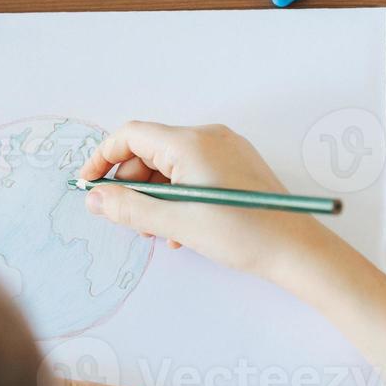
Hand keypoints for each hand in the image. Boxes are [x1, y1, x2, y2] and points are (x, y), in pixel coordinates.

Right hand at [78, 122, 335, 282]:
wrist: (297, 250)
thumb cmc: (241, 234)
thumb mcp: (175, 222)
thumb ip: (129, 209)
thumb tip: (95, 199)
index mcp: (190, 142)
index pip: (131, 135)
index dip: (103, 159)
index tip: (89, 185)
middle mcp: (208, 136)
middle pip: (150, 150)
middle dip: (131, 183)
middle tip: (124, 218)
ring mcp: (226, 149)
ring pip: (171, 164)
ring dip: (155, 194)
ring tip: (155, 230)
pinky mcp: (237, 165)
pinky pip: (194, 171)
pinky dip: (178, 195)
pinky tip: (180, 227)